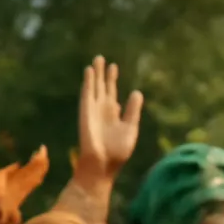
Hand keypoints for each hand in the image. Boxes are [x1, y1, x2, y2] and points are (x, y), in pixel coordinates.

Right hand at [75, 56, 143, 181]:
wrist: (103, 164)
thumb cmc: (118, 152)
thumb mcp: (130, 128)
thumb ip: (133, 111)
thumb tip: (137, 92)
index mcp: (114, 115)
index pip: (112, 93)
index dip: (113, 80)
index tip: (114, 67)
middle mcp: (102, 110)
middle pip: (103, 87)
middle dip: (103, 74)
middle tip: (103, 58)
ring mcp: (93, 110)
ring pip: (94, 87)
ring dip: (95, 74)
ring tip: (97, 59)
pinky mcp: (86, 112)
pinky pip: (87, 94)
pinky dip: (88, 82)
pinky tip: (89, 71)